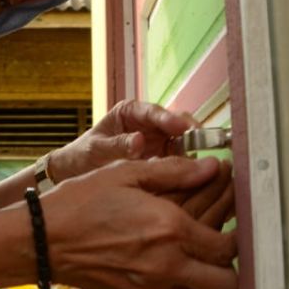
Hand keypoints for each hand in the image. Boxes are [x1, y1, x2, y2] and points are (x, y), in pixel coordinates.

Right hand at [45, 156, 237, 288]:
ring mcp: (151, 286)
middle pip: (226, 283)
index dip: (236, 236)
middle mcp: (167, 263)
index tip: (231, 224)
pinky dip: (174, 287)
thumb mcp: (127, 173)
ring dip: (204, 281)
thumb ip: (175, 171)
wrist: (44, 240)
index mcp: (170, 228)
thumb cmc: (83, 201)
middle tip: (219, 247)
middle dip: (229, 267)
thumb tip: (212, 167)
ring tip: (193, 259)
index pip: (228, 246)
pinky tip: (162, 265)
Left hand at [47, 100, 197, 182]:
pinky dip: (192, 167)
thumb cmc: (84, 154)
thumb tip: (139, 142)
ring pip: (186, 142)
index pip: (153, 112)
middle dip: (191, 132)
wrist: (79, 173)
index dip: (169, 119)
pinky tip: (200, 176)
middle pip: (177, 123)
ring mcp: (160, 141)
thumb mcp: (95, 149)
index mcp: (131, 112)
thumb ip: (116, 146)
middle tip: (204, 144)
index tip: (181, 128)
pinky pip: (183, 161)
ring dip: (197, 151)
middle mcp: (150, 124)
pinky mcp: (166, 159)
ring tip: (209, 161)